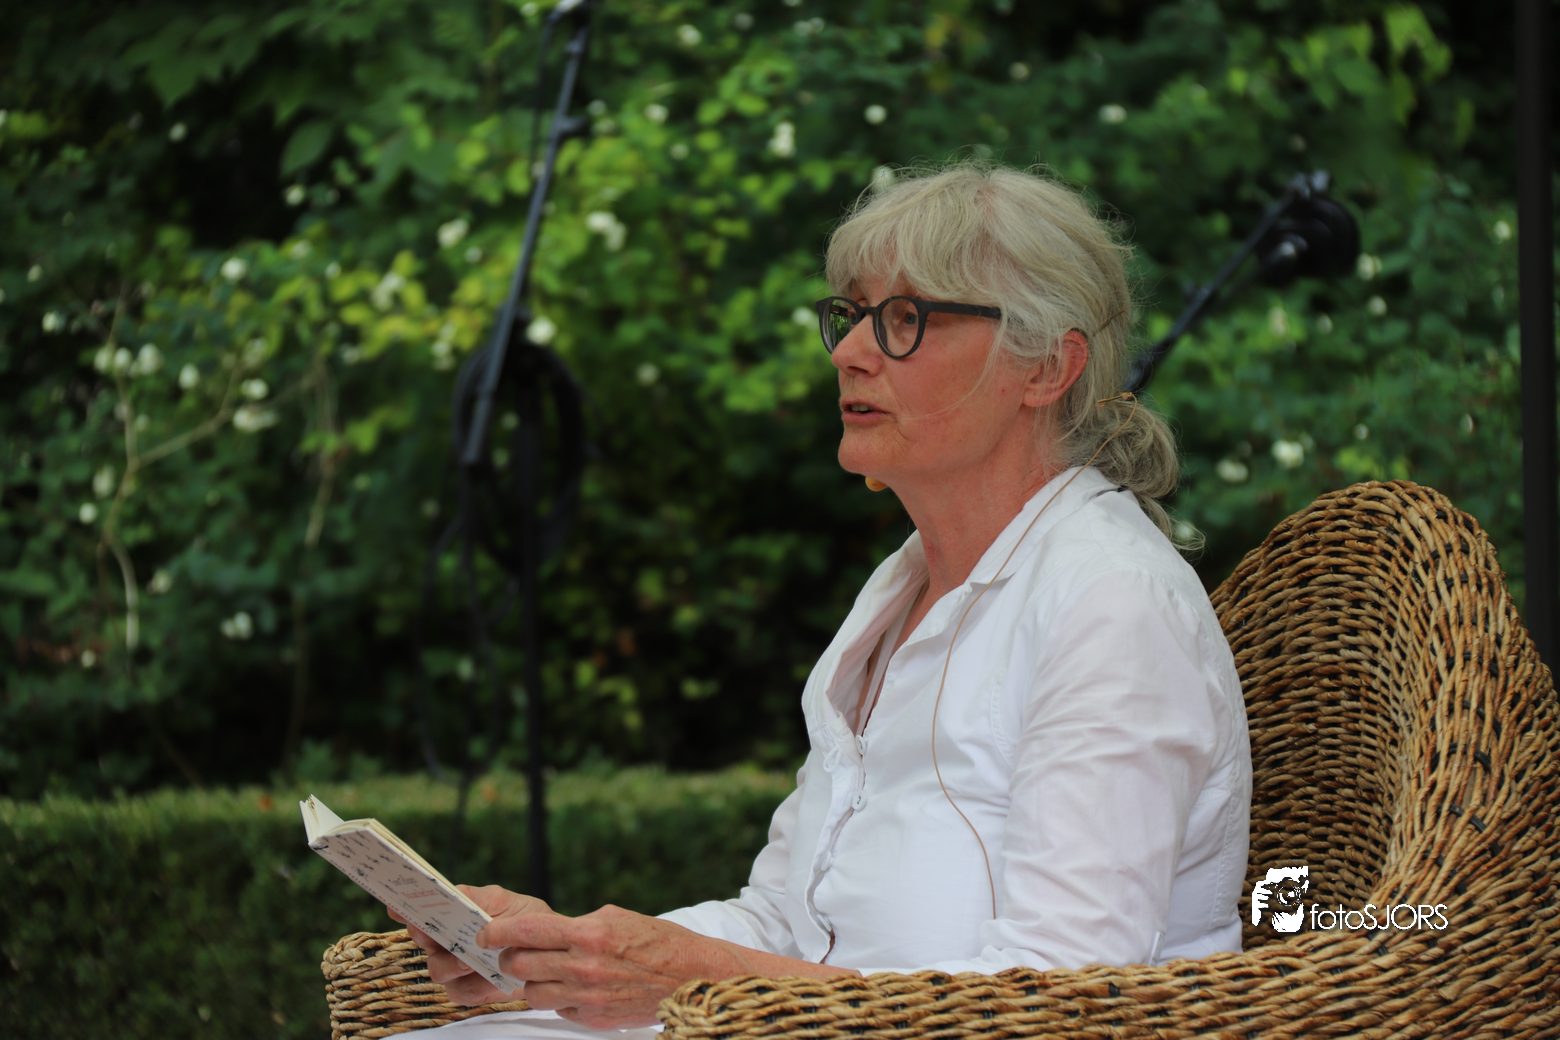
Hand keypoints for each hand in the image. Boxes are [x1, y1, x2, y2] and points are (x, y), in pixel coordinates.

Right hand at [389, 885, 551, 1006]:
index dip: (406, 909)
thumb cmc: (527, 922)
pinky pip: (459, 992)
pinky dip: (475, 986)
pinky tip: (491, 979)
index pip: (423, 910)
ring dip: (452, 964)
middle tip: (431, 933)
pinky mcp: (466, 991)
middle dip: (425, 935)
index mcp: (455, 915)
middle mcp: (447, 940)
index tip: (395, 906)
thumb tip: (457, 895)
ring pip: (437, 968)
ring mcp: (454, 967)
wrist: (548, 953)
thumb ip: (481, 899)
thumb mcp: (509, 903)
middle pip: (423, 938)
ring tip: (470, 961)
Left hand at [478, 903, 735, 1028]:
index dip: (497, 933)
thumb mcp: (615, 917)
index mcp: (588, 933)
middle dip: (511, 957)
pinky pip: (557, 1009)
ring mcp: (587, 997)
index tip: (485, 934)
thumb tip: (543, 931)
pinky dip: (559, 998)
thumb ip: (576, 925)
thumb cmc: (656, 941)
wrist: (690, 977)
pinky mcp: (593, 1019)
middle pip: (519, 965)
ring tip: (550, 970)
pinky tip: (576, 987)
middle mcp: (583, 967)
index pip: (525, 932)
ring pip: (532, 992)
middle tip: (517, 952)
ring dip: (533, 980)